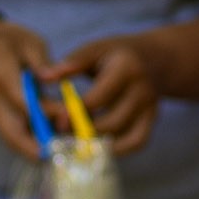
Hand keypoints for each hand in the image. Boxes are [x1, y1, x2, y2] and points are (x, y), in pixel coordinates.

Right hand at [0, 17, 56, 158]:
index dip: (45, 112)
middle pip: (10, 132)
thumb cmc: (4, 40)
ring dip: (32, 149)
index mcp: (0, 75)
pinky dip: (29, 143)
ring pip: (11, 138)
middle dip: (33, 148)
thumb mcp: (26, 41)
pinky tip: (51, 144)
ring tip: (58, 152)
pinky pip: (12, 133)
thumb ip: (42, 62)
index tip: (68, 114)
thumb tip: (57, 78)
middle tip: (57, 154)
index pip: (23, 102)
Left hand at [46, 35, 160, 153]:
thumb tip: (44, 77)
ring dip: (96, 140)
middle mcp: (143, 90)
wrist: (155, 58)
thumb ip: (71, 64)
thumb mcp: (95, 49)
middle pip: (111, 122)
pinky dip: (117, 148)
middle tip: (61, 131)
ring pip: (122, 135)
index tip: (56, 119)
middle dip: (83, 130)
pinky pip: (137, 142)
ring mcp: (151, 108)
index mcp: (126, 69)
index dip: (75, 112)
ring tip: (75, 137)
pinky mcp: (153, 120)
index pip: (98, 99)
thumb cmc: (117, 53)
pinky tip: (96, 144)